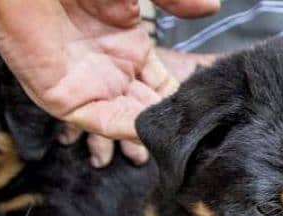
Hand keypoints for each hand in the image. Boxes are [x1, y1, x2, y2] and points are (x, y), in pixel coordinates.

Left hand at [0, 0, 218, 143]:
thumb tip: (214, 7)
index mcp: (130, 46)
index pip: (165, 83)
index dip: (188, 94)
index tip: (217, 103)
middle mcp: (113, 70)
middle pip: (152, 107)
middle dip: (176, 120)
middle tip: (210, 131)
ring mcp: (90, 86)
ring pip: (132, 120)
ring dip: (157, 129)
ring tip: (187, 135)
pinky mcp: (65, 100)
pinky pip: (103, 123)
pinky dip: (128, 130)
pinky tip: (151, 128)